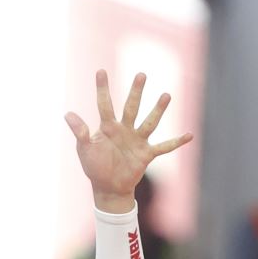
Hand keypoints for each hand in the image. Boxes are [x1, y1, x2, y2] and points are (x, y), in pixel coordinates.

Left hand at [65, 71, 192, 214]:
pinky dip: (176, 142)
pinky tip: (189, 135)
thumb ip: (80, 132)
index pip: (104, 104)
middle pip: (131, 107)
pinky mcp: (147, 154)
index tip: (100, 71)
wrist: (108, 187)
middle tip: (141, 74)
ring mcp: (137, 140)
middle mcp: (125, 129)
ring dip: (158, 110)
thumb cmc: (95, 166)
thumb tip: (67, 114)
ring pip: (149, 122)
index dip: (102, 89)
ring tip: (166, 95)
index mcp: (108, 127)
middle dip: (136, 92)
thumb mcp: (85, 149)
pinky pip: (164, 147)